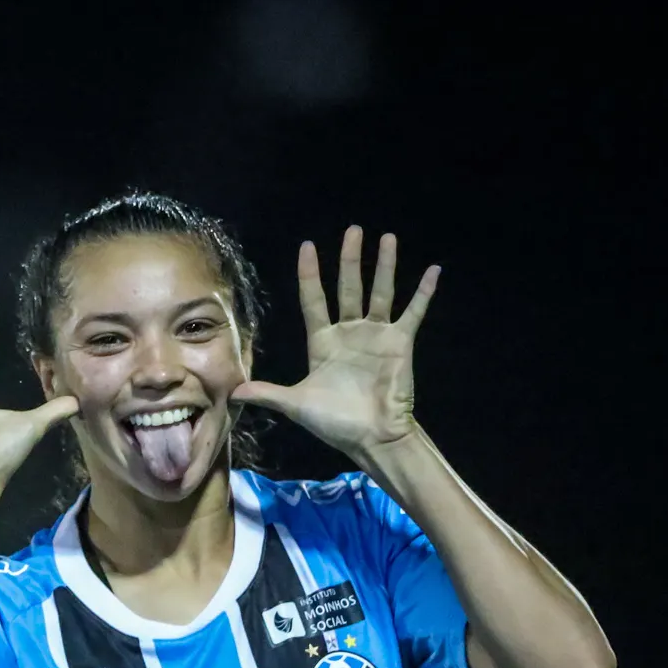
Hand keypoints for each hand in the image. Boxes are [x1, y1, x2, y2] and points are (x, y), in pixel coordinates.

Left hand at [235, 226, 438, 458]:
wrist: (371, 437)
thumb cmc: (335, 423)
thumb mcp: (296, 405)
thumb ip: (268, 394)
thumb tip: (234, 393)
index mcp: (322, 343)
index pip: (314, 300)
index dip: (310, 275)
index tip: (308, 246)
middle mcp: (349, 333)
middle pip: (348, 288)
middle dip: (350, 259)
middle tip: (353, 230)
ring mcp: (376, 335)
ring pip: (380, 292)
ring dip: (385, 266)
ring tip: (387, 238)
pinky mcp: (400, 343)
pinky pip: (413, 312)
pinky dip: (423, 293)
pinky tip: (434, 271)